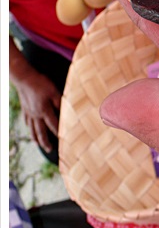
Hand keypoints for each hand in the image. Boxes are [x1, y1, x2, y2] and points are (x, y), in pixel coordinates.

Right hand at [9, 39, 59, 153]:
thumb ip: (60, 102)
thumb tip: (66, 112)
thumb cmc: (41, 83)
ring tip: (39, 145)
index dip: (59, 133)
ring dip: (36, 138)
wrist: (24, 78)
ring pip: (32, 129)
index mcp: (44, 110)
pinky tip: (30, 130)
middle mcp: (36, 114)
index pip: (54, 125)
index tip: (65, 142)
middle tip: (50, 150)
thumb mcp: (54, 91)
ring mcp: (29, 112)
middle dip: (46, 142)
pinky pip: (27, 121)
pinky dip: (29, 128)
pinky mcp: (25, 108)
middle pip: (41, 131)